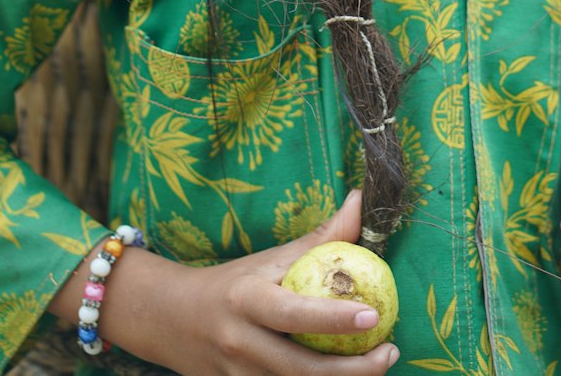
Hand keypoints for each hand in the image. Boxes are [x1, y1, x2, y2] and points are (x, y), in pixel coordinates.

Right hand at [107, 189, 399, 375]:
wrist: (170, 319)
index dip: (333, 318)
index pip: (294, 313)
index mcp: (247, 300)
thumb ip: (319, 238)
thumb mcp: (271, 258)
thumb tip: (359, 201)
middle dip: (352, 370)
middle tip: (390, 352)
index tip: (374, 315)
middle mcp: (239, 342)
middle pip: (300, 369)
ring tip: (378, 366)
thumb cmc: (234, 282)